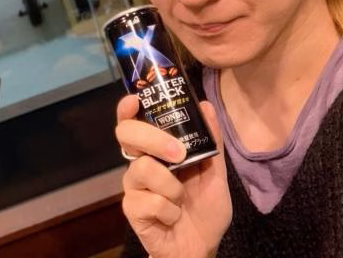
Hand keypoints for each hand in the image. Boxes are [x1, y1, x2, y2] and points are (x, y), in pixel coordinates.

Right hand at [116, 96, 231, 257]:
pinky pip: (149, 200)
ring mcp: (133, 185)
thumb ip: (211, 141)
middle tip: (178, 154)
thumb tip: (205, 105)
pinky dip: (169, 210)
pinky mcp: (131, 209)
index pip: (133, 121)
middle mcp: (139, 162)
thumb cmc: (204, 209)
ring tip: (181, 200)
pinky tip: (173, 217)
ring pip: (143, 168)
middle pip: (127, 134)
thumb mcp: (215, 173)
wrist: (201, 248)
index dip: (127, 108)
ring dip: (171, 186)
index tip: (135, 100)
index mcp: (155, 149)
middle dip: (153, 138)